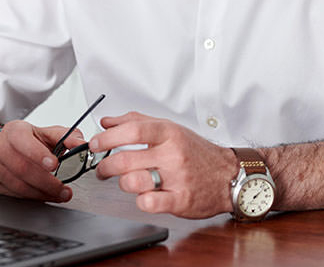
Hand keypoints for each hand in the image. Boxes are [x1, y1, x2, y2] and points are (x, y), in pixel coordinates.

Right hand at [0, 120, 84, 201]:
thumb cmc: (24, 140)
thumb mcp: (43, 132)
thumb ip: (65, 136)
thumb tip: (82, 143)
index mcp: (15, 132)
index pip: (24, 142)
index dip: (39, 154)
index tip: (54, 164)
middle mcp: (2, 149)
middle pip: (23, 168)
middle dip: (47, 181)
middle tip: (64, 188)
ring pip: (19, 186)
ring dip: (42, 193)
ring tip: (60, 194)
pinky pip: (15, 195)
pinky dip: (33, 198)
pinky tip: (46, 197)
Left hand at [89, 111, 238, 218]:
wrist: (228, 175)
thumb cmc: (196, 152)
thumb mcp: (170, 128)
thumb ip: (137, 121)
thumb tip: (107, 121)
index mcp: (169, 133)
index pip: (132, 129)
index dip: (108, 137)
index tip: (95, 143)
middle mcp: (172, 154)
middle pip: (126, 159)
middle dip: (105, 165)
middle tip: (101, 168)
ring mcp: (176, 178)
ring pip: (134, 181)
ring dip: (122, 183)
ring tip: (123, 181)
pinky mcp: (180, 200)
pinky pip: (149, 203)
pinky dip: (140, 200)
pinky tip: (143, 196)